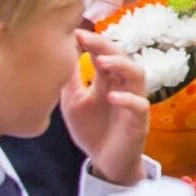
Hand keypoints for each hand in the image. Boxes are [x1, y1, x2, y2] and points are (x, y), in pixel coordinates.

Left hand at [63, 29, 151, 185]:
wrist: (104, 162)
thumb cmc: (91, 130)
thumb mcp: (73, 102)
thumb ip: (69, 81)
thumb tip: (55, 55)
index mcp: (108, 80)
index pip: (104, 53)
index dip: (92, 42)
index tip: (74, 33)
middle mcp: (124, 86)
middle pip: (122, 57)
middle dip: (105, 45)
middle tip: (86, 39)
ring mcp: (134, 103)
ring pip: (138, 75)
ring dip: (121, 65)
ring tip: (101, 62)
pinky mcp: (139, 123)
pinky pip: (140, 106)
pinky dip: (127, 99)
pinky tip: (111, 97)